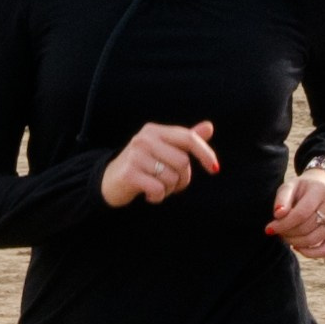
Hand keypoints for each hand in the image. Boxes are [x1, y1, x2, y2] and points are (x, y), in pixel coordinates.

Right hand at [101, 120, 218, 208]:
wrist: (109, 181)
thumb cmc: (142, 165)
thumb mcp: (163, 149)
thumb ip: (185, 140)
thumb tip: (209, 126)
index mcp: (154, 130)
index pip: (188, 138)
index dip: (205, 153)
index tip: (215, 169)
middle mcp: (144, 140)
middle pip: (183, 162)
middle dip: (183, 179)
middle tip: (171, 183)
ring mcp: (135, 156)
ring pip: (172, 177)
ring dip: (169, 189)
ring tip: (157, 186)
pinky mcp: (129, 174)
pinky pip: (159, 189)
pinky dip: (158, 197)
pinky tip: (149, 194)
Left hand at [270, 166, 324, 260]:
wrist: (323, 186)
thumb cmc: (302, 189)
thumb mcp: (290, 186)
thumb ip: (282, 199)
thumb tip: (278, 215)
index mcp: (321, 190)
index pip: (301, 214)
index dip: (283, 224)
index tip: (269, 228)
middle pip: (307, 227)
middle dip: (288, 233)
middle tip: (278, 232)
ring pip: (315, 239)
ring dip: (296, 242)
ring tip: (286, 237)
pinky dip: (311, 253)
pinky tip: (298, 248)